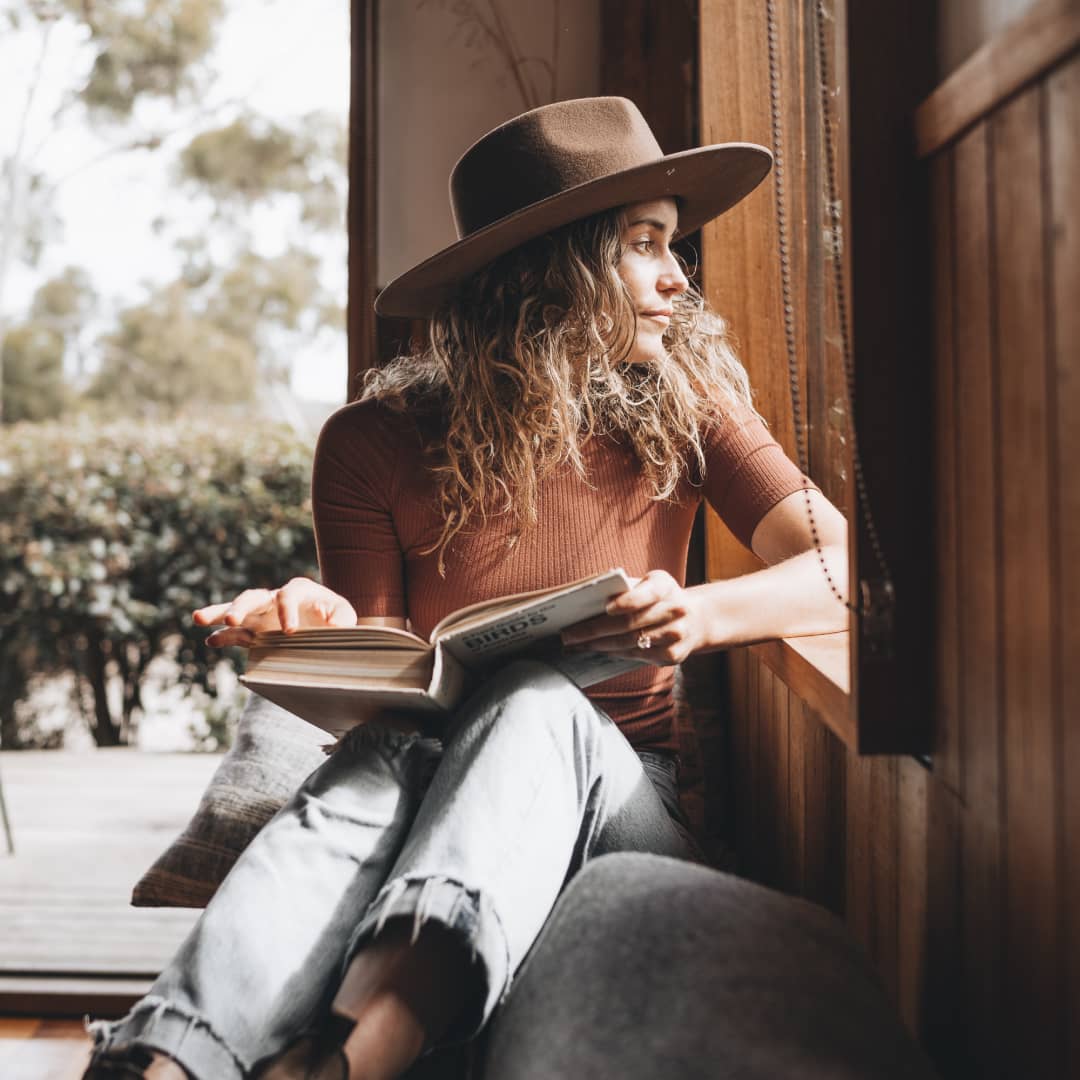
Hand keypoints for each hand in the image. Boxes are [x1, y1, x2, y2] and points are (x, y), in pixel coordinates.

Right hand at [193, 577, 356, 647]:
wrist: (329, 628)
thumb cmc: (337, 618)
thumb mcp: (345, 616)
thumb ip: (342, 619)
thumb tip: (333, 627)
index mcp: (299, 591)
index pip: (287, 595)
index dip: (287, 611)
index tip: (289, 632)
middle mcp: (275, 599)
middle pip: (253, 597)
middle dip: (241, 607)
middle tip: (231, 619)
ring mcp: (261, 615)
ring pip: (235, 610)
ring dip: (218, 614)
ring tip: (197, 619)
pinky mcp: (255, 631)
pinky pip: (236, 633)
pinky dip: (223, 636)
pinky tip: (210, 641)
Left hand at [560, 569, 708, 665]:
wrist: (695, 619)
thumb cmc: (660, 598)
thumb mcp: (649, 584)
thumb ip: (625, 589)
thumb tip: (587, 599)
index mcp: (665, 587)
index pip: (646, 594)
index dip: (627, 602)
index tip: (606, 608)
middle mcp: (675, 610)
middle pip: (630, 624)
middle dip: (595, 630)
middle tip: (569, 634)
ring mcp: (676, 635)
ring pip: (630, 643)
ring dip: (598, 645)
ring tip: (575, 645)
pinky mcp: (673, 655)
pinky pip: (636, 655)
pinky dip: (613, 653)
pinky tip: (596, 650)